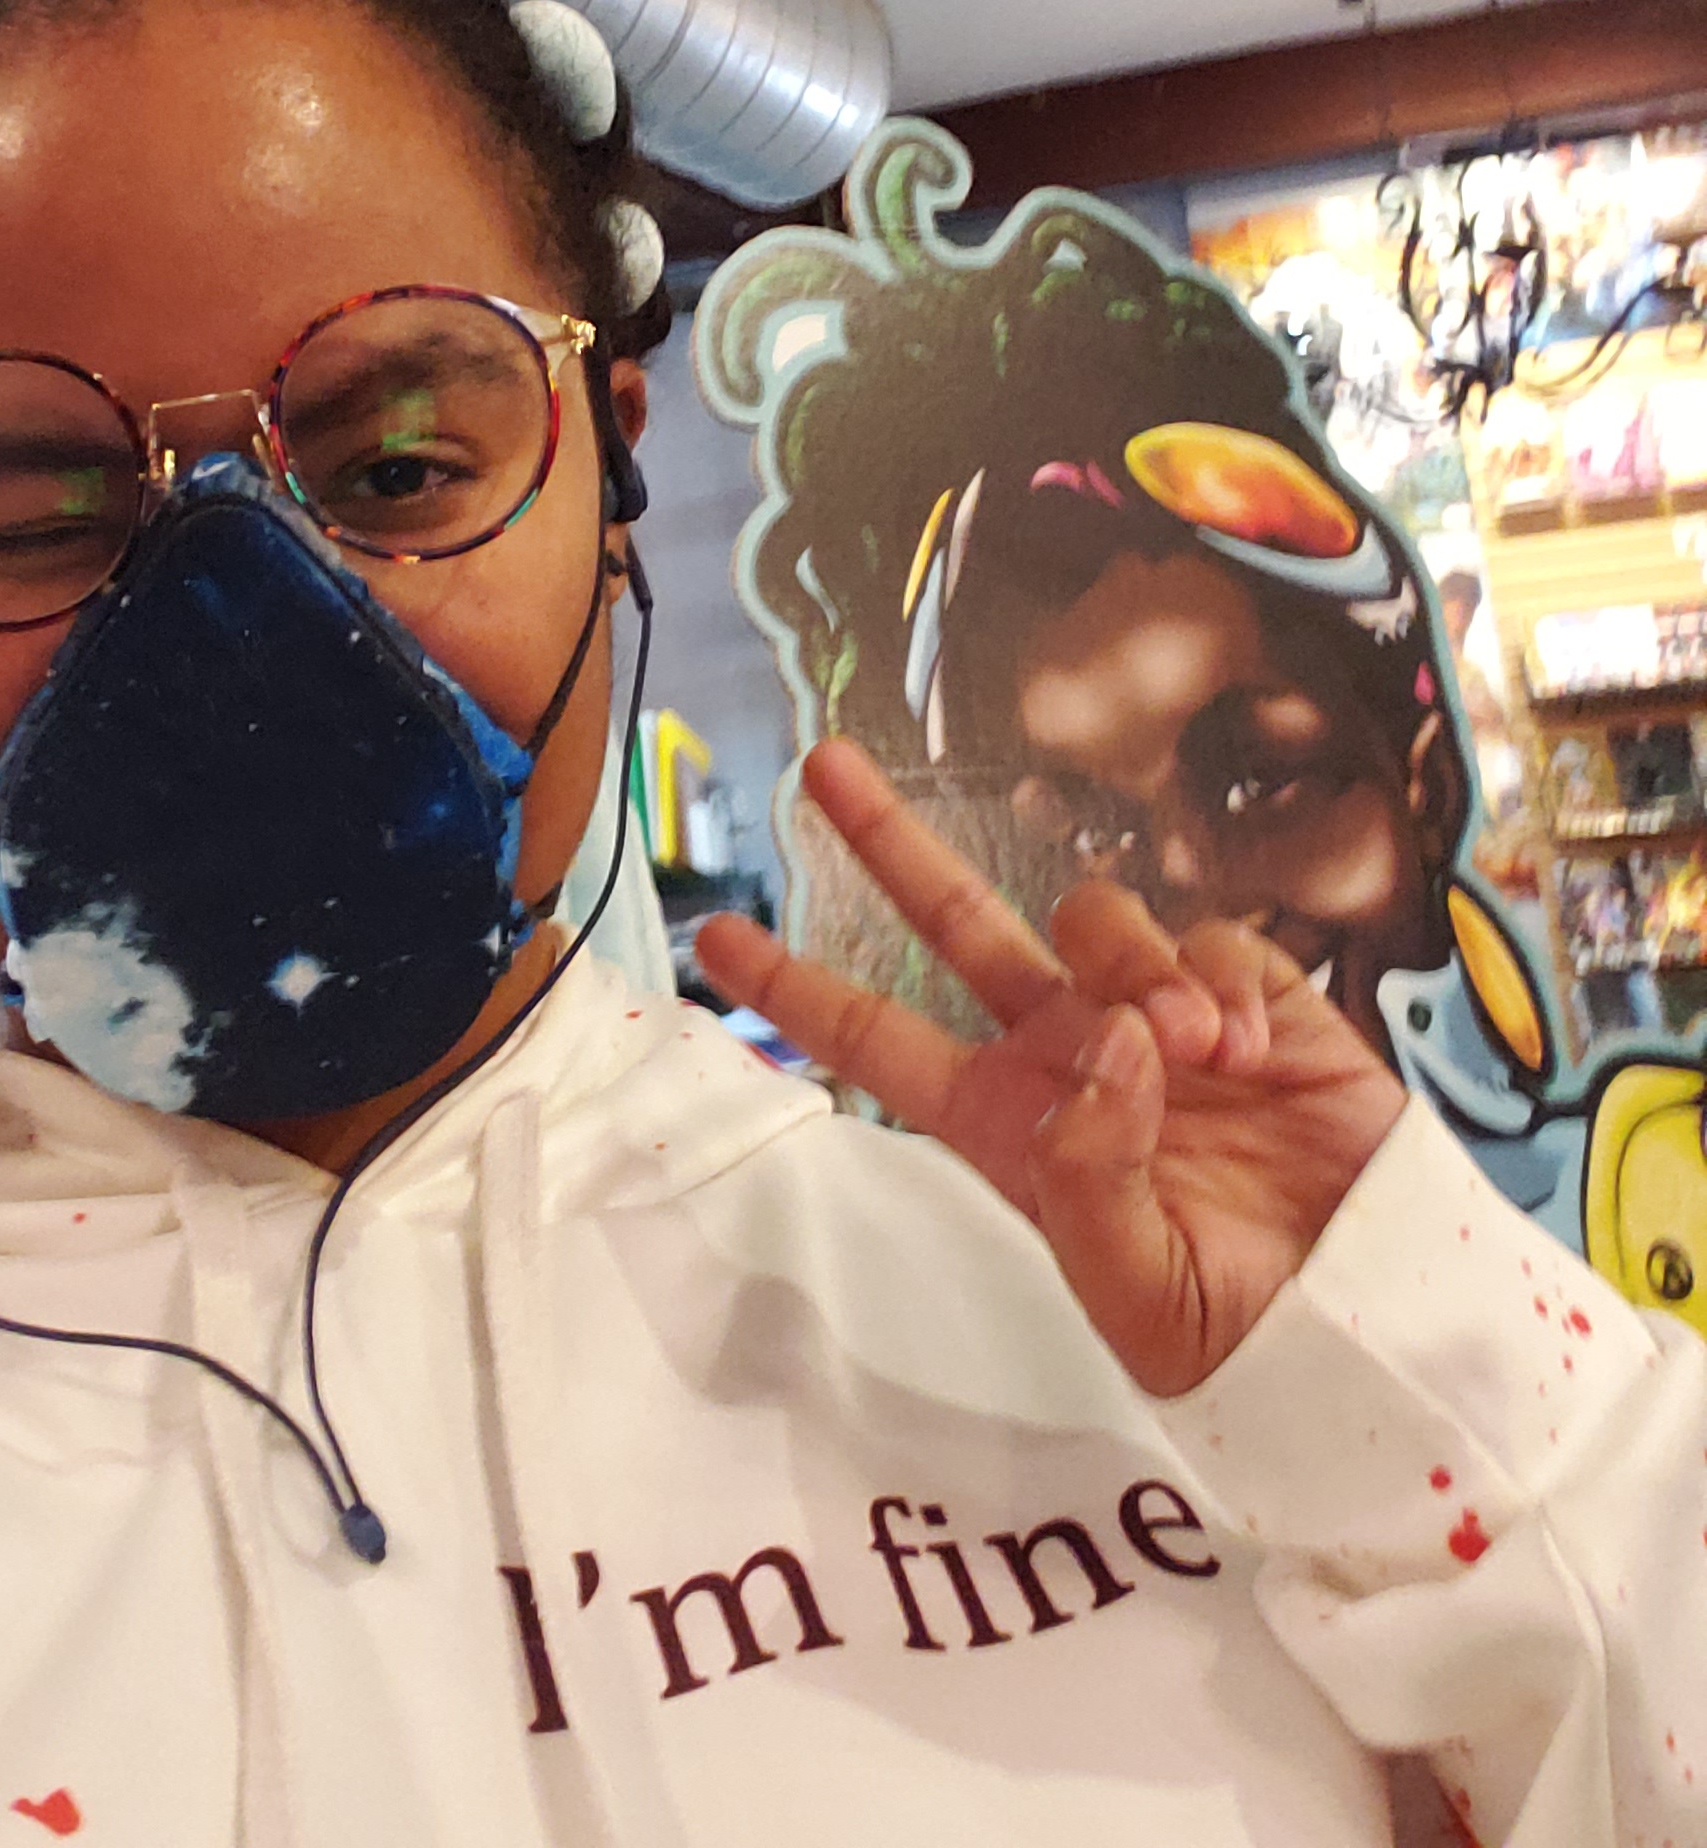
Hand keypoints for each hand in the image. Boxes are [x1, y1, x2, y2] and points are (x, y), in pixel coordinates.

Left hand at [695, 739, 1407, 1396]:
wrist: (1376, 1313)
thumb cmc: (1243, 1327)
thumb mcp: (1138, 1294)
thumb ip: (1092, 1179)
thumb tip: (1103, 1046)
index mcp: (1010, 1124)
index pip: (880, 1040)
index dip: (797, 989)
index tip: (713, 936)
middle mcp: (1067, 1052)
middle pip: (957, 919)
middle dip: (889, 838)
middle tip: (821, 762)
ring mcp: (1154, 1014)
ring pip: (1092, 915)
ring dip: (1135, 966)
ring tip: (1202, 1053)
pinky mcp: (1250, 992)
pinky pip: (1208, 938)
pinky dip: (1230, 984)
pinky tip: (1260, 1053)